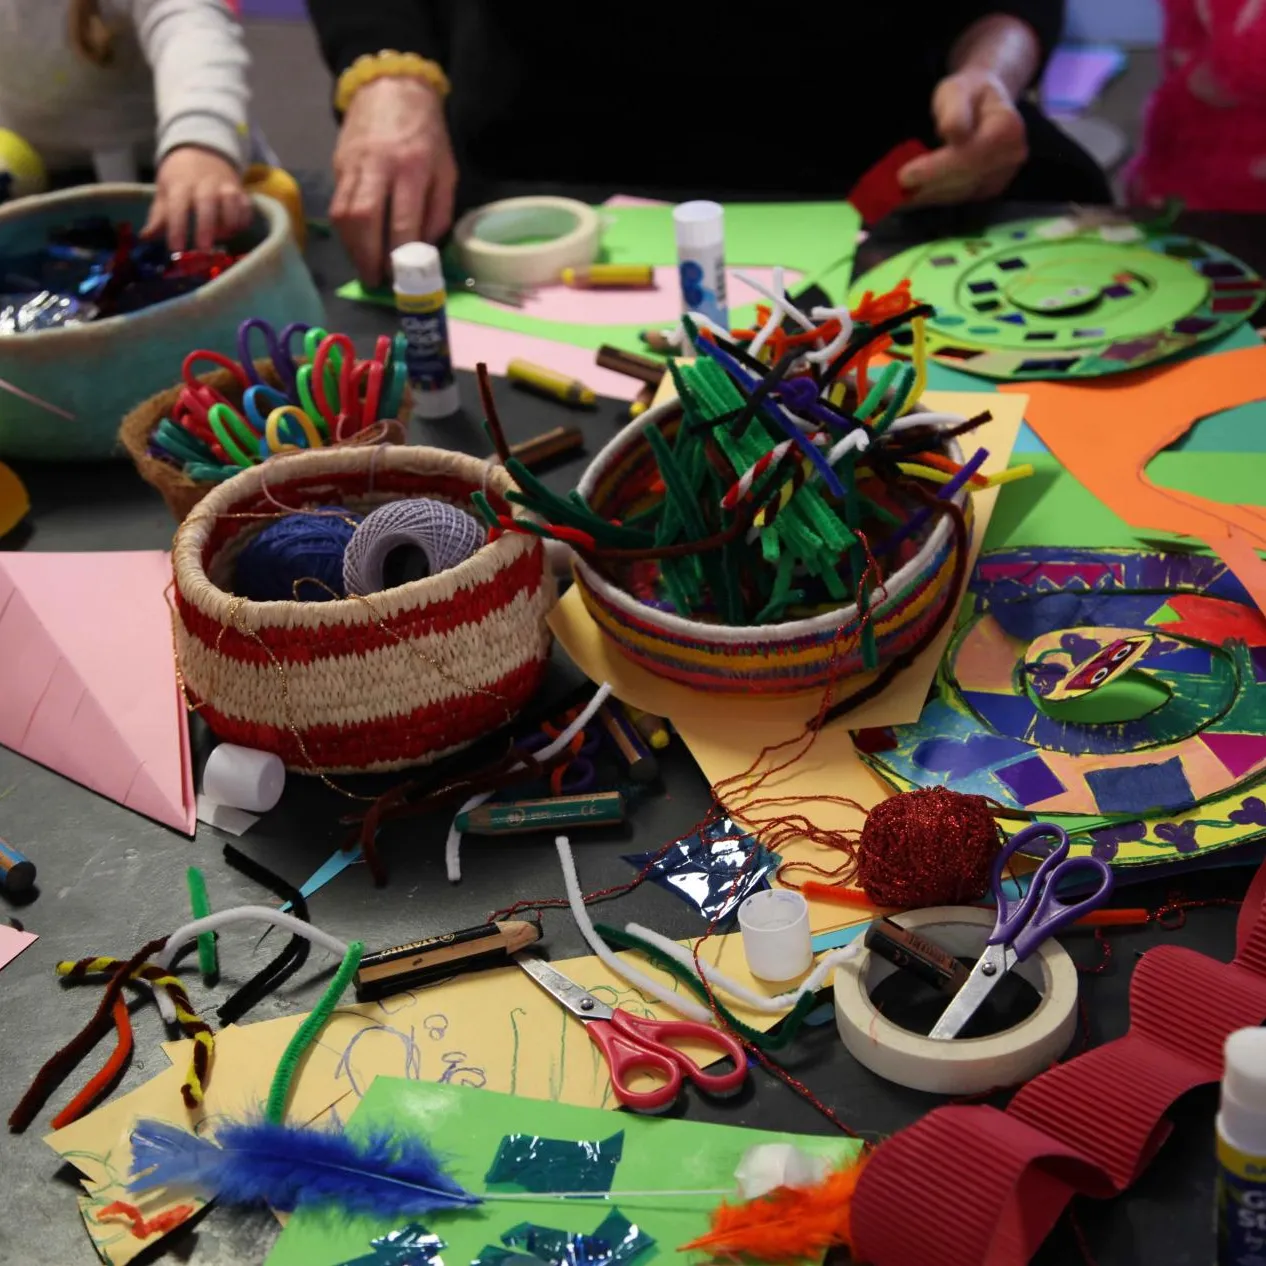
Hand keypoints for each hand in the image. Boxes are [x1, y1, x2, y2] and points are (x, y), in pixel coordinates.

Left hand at [143, 146, 251, 251]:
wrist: (202, 152)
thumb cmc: (180, 178)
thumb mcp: (164, 192)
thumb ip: (159, 217)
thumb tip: (146, 237)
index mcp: (181, 184)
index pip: (177, 206)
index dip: (177, 229)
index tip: (176, 250)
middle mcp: (204, 183)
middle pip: (207, 203)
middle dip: (206, 228)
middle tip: (203, 251)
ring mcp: (226, 186)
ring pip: (231, 203)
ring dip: (228, 224)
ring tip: (222, 238)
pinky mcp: (241, 191)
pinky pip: (246, 207)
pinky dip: (243, 221)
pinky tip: (234, 230)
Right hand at [330, 76, 456, 286]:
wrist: (390, 87)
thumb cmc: (426, 133)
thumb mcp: (446, 170)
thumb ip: (439, 211)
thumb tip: (424, 249)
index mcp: (413, 168)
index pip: (402, 221)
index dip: (399, 254)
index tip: (401, 277)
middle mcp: (379, 166)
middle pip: (364, 218)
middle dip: (368, 256)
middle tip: (375, 280)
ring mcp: (353, 164)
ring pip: (344, 213)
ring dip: (352, 248)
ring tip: (364, 268)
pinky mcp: (338, 164)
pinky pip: (337, 204)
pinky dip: (345, 230)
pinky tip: (355, 244)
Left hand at [898, 69, 1027, 204]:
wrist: (984, 105)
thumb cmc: (968, 93)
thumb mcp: (957, 89)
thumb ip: (954, 109)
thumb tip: (952, 132)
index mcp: (1008, 129)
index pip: (970, 156)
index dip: (937, 169)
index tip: (904, 176)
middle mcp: (1011, 158)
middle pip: (964, 180)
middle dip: (927, 186)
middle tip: (891, 192)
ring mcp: (1000, 177)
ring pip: (958, 194)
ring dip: (925, 197)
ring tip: (893, 197)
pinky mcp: (987, 190)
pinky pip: (956, 198)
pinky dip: (930, 198)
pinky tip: (908, 197)